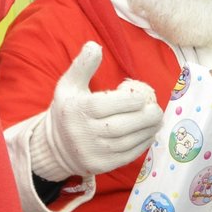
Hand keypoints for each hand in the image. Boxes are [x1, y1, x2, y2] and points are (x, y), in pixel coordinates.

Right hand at [32, 41, 161, 179]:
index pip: (107, 106)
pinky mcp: (101, 166)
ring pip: (127, 142)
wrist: (55, 146)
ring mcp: (92, 152)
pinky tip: (149, 134)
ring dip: (147, 131)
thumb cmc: (67, 110)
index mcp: (76, 110)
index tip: (143, 96)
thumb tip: (94, 45)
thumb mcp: (69, 85)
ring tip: (156, 120)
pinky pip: (127, 156)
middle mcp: (83, 133)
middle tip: (157, 109)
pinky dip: (142, 145)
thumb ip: (83, 65)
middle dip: (144, 117)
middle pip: (120, 127)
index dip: (130, 101)